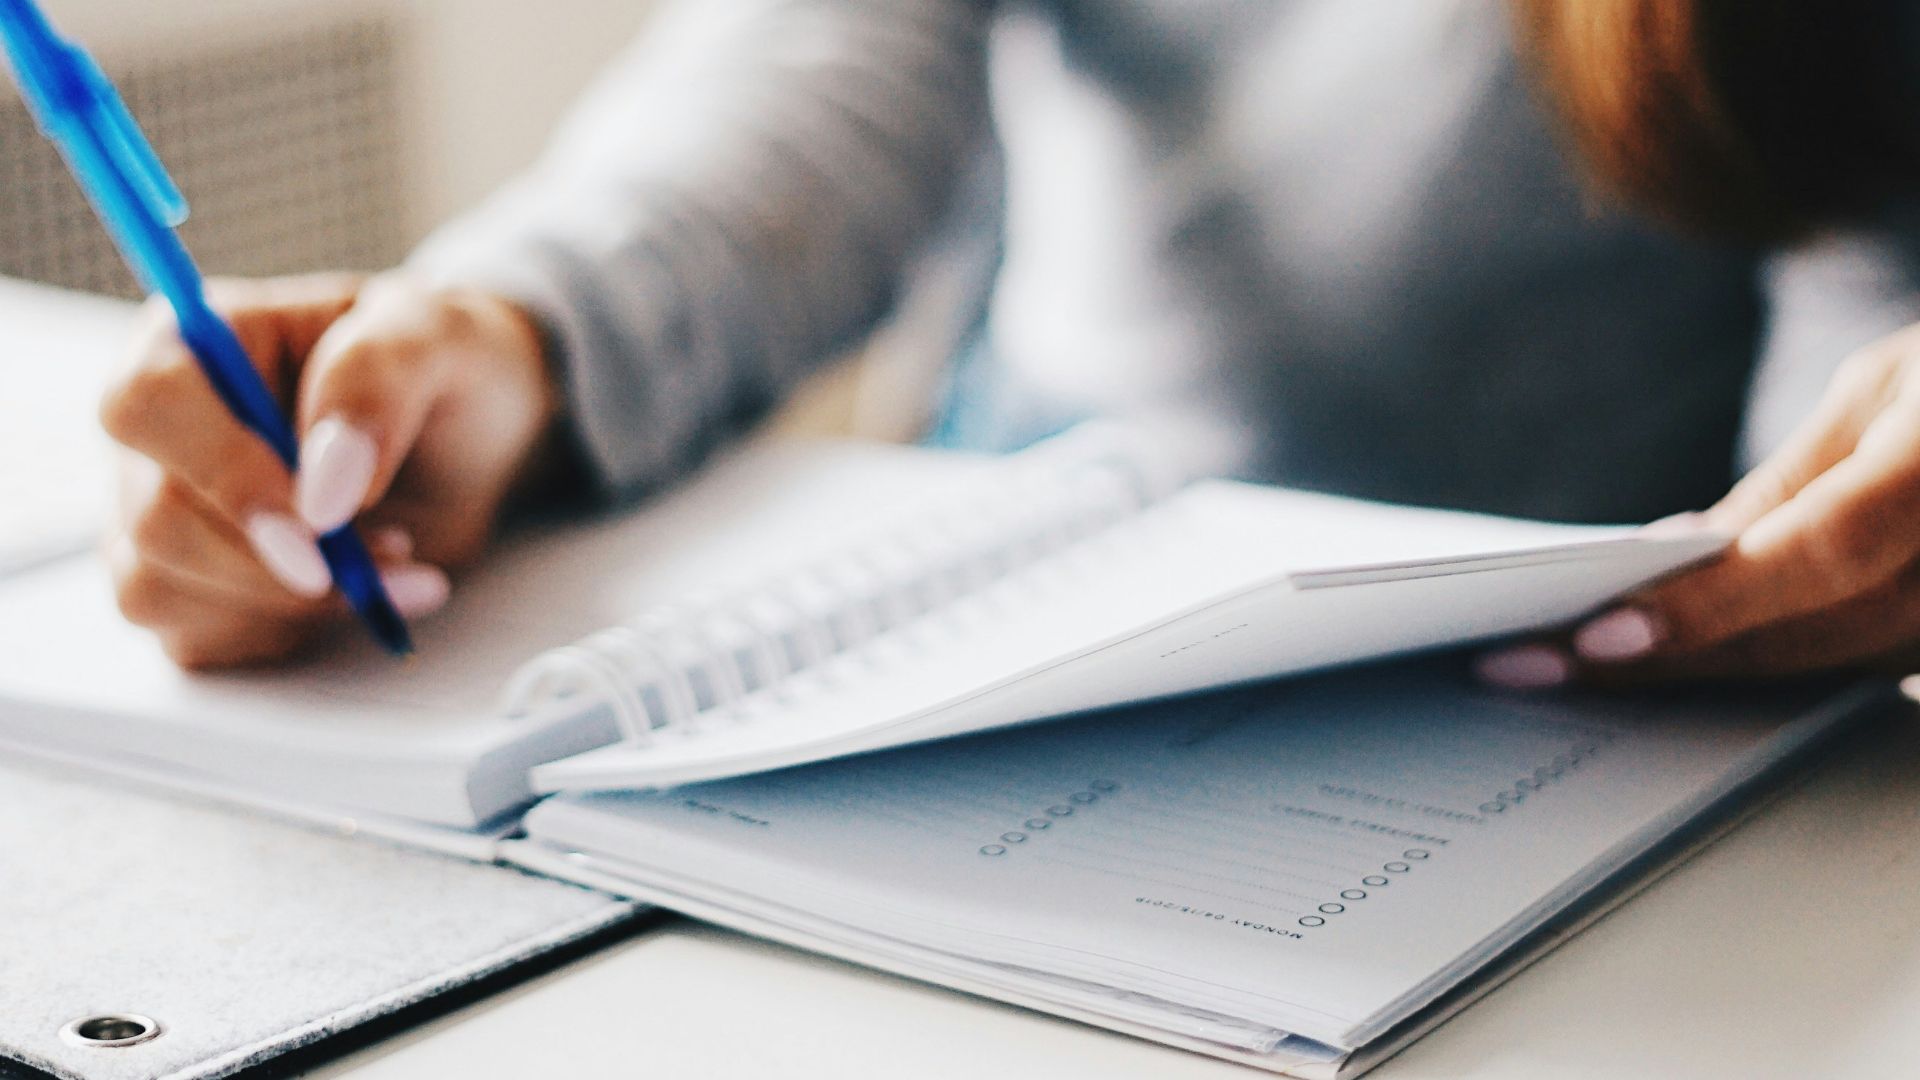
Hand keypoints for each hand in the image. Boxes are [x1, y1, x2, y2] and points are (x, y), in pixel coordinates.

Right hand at [102, 272, 558, 668]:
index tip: (321, 522)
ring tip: (392, 560)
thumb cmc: (446, 365)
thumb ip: (375, 384)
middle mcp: (162, 430)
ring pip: (160, 590)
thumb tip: (322, 488)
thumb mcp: (438, 336)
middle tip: (396, 548)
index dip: (224, 473)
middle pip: (156, 519)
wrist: (476, 435)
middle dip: (279, 562)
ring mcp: (164, 511)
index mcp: (196, 340)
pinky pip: (194, 637)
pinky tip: (353, 593)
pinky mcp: (189, 584)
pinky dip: (286, 633)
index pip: (149, 405)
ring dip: (291, 604)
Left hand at [1478, 322, 1919, 688]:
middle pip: (1814, 635)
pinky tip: (1688, 665)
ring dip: (1710, 675)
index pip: (1822, 554)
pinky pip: (1876, 674)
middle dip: (1672, 656)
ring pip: (1839, 669)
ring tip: (1582, 669)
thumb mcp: (1888, 387)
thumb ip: (1793, 483)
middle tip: (1535, 665)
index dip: (1710, 606)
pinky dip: (1779, 669)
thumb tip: (1683, 556)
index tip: (1597, 638)